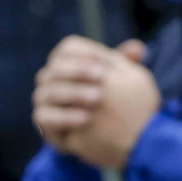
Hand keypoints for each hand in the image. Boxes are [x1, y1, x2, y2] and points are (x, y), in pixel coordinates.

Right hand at [34, 36, 158, 168]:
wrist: (107, 133)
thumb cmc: (114, 100)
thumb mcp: (122, 81)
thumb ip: (126, 63)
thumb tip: (138, 47)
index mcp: (69, 62)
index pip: (69, 48)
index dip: (87, 53)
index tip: (107, 62)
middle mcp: (52, 78)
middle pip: (56, 68)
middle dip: (79, 70)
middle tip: (102, 77)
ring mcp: (44, 99)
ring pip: (48, 91)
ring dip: (73, 93)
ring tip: (98, 98)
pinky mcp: (44, 122)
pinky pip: (43, 117)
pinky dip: (63, 117)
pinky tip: (85, 119)